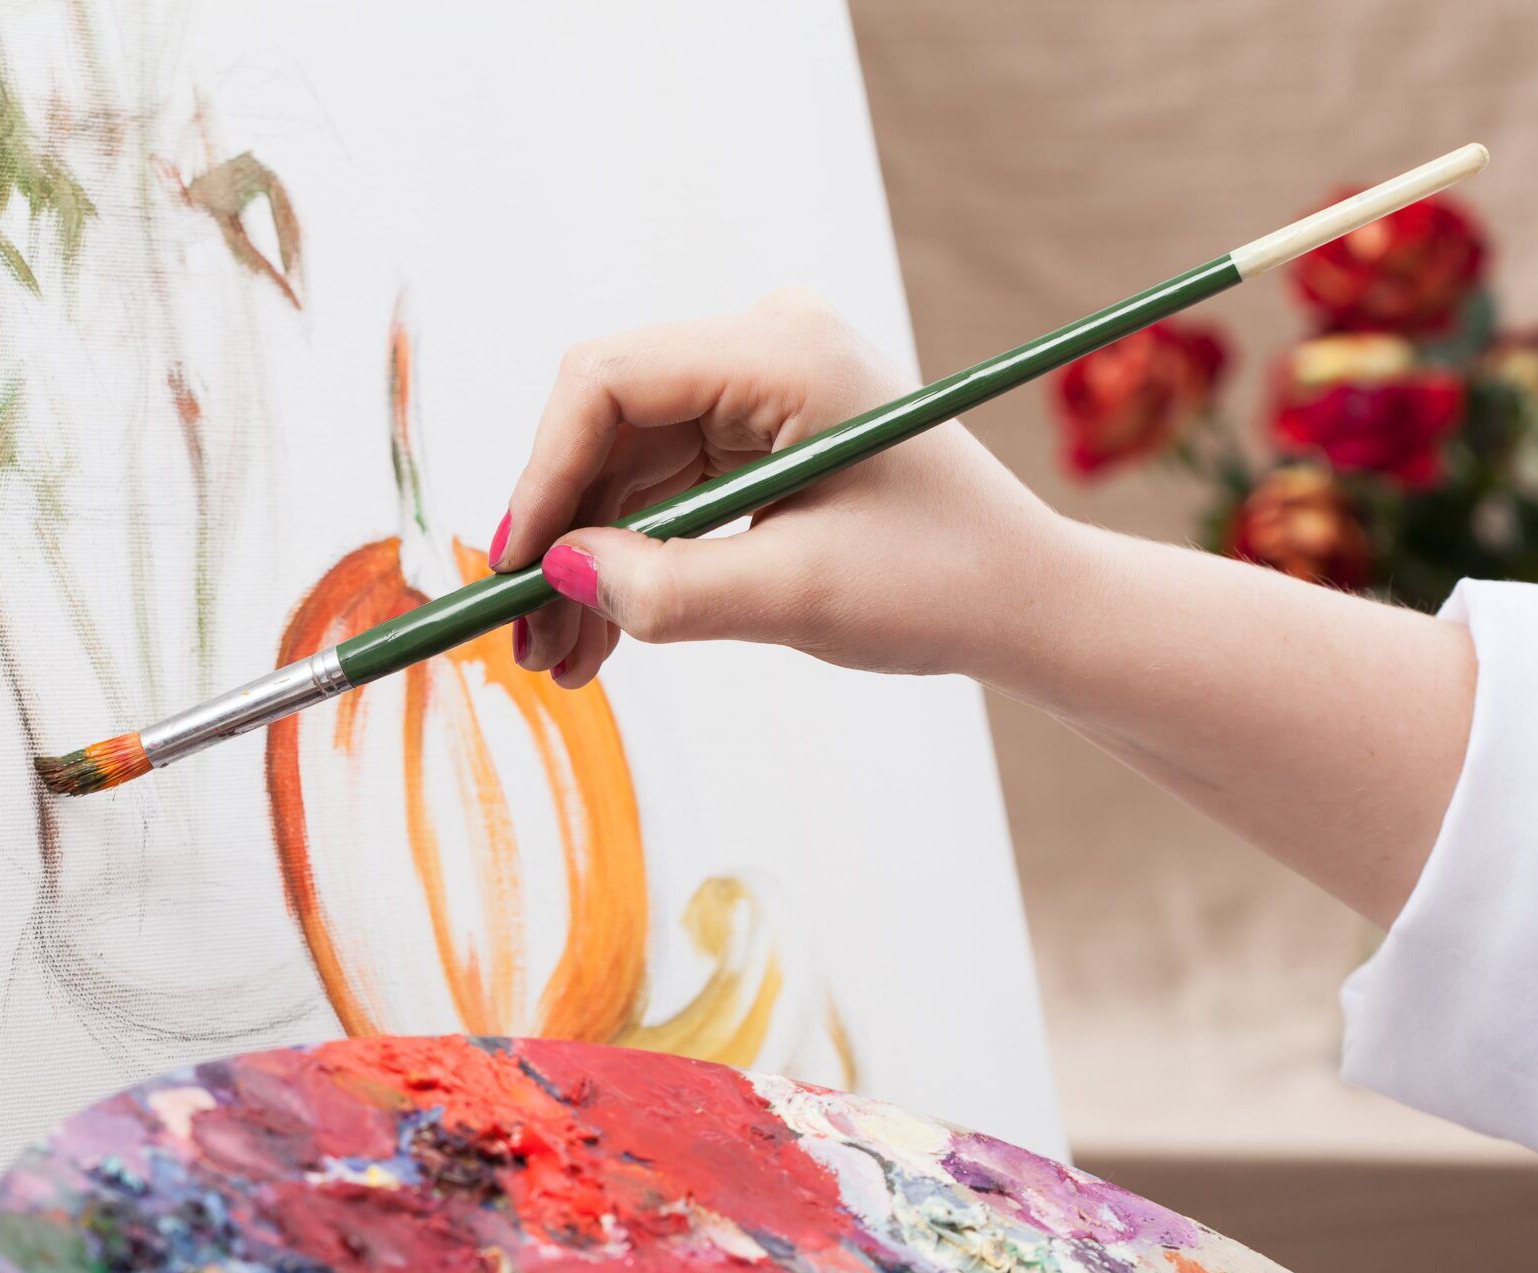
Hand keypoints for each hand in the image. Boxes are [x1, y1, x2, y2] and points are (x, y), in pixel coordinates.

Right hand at [491, 289, 1068, 687]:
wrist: (1026, 602)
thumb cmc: (943, 586)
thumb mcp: (800, 597)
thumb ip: (670, 587)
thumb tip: (555, 574)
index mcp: (786, 350)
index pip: (609, 382)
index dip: (543, 476)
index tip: (512, 571)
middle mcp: (765, 345)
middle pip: (606, 424)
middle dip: (560, 535)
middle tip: (524, 640)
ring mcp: (759, 386)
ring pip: (623, 465)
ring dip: (586, 561)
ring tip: (562, 661)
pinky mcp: (756, 432)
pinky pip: (660, 487)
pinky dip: (629, 558)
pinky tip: (601, 636)